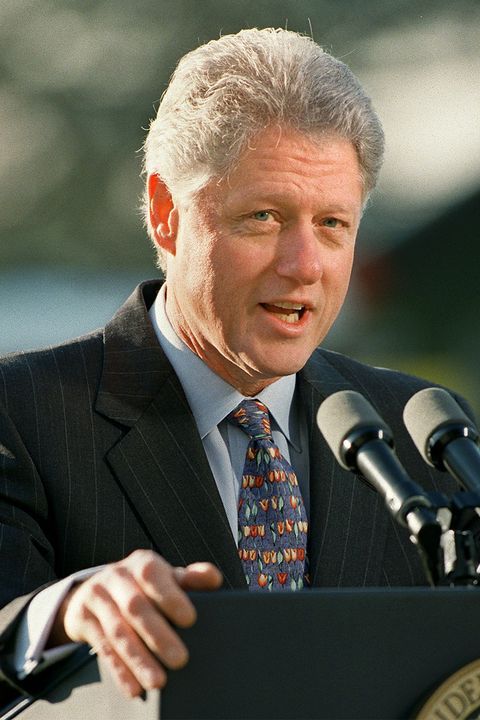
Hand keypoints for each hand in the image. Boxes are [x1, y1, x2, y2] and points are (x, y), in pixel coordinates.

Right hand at [51, 550, 221, 697]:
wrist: (95, 588)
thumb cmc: (143, 585)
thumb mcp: (165, 577)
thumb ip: (190, 578)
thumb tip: (214, 578)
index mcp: (141, 563)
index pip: (153, 576)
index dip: (171, 596)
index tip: (190, 619)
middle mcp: (117, 576)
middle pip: (135, 606)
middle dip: (158, 635)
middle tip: (180, 660)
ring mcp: (97, 597)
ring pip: (118, 631)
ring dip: (138, 659)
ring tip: (159, 681)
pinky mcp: (82, 619)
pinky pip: (102, 648)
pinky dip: (119, 670)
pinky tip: (134, 688)